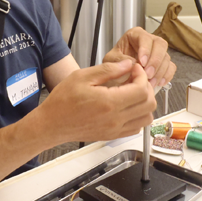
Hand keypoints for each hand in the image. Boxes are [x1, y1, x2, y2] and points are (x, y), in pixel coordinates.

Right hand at [36, 59, 155, 143]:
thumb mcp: (82, 77)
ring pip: (147, 118)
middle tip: (134, 79)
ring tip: (131, 92)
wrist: (52, 124)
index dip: (142, 76)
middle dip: (146, 87)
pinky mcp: (113, 136)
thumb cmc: (62, 101)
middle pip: (149, 104)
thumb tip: (128, 64)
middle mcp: (116, 119)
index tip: (134, 69)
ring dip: (144, 102)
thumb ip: (108, 70)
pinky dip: (138, 116)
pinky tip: (126, 106)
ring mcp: (116, 130)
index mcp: (109, 103)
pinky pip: (137, 128)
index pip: (142, 90)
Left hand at [103, 27, 175, 87]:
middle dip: (155, 61)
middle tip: (148, 74)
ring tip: (150, 82)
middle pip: (160, 45)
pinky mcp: (163, 63)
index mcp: (135, 35)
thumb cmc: (114, 63)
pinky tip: (158, 83)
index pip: (145, 38)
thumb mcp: (111, 60)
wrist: (116, 75)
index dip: (146, 50)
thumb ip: (121, 60)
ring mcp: (158, 52)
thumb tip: (135, 63)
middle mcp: (149, 41)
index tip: (142, 62)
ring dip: (160, 71)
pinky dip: (166, 76)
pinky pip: (171, 67)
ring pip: (166, 57)